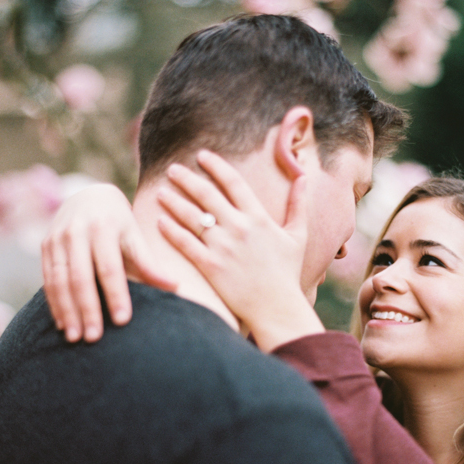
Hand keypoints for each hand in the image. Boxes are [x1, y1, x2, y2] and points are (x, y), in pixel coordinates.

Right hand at [42, 183, 176, 342]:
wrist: (89, 195)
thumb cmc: (119, 221)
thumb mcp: (135, 235)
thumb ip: (149, 262)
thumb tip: (175, 287)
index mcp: (104, 227)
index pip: (110, 267)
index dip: (116, 294)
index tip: (123, 321)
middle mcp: (76, 231)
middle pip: (81, 277)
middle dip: (87, 309)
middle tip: (94, 338)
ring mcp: (57, 238)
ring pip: (59, 280)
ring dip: (66, 311)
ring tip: (74, 337)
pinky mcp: (45, 246)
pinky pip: (47, 279)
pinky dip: (54, 303)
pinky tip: (61, 323)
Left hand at [157, 150, 323, 351]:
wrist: (277, 308)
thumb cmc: (287, 273)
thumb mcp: (298, 236)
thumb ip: (298, 205)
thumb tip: (303, 177)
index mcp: (259, 218)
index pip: (234, 182)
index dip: (216, 166)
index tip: (201, 155)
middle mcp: (239, 228)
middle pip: (207, 195)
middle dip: (187, 178)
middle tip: (172, 168)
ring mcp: (223, 248)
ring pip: (192, 217)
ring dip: (174, 201)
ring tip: (161, 192)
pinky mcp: (211, 267)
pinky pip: (186, 244)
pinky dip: (171, 231)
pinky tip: (160, 221)